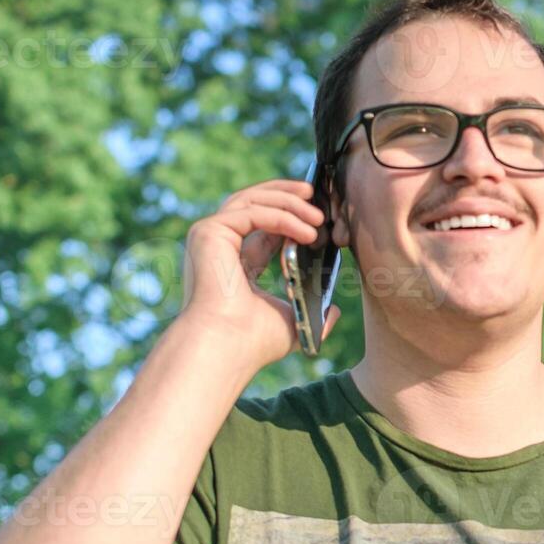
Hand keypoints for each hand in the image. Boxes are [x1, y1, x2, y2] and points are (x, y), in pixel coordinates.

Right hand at [178, 178, 341, 364]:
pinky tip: (307, 232)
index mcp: (232, 263)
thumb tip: (334, 311)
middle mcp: (217, 245)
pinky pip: (253, 211)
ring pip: (252, 200)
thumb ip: (312, 311)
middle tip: (317, 197)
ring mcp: (210, 237)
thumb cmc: (253, 342)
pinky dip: (283, 217)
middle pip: (254, 202)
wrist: (228, 348)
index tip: (319, 216)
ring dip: (290, 203)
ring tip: (319, 217)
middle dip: (288, 196)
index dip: (290, 215)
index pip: (262, 225)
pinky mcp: (209, 232)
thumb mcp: (291, 321)